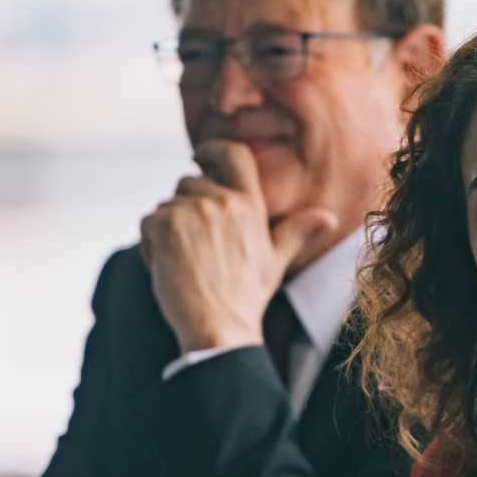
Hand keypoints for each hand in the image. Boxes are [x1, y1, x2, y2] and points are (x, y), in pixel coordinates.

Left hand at [139, 140, 337, 353]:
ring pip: (167, 203)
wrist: (219, 326)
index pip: (233, 154)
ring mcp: (192, 212)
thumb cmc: (248, 295)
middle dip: (185, 206)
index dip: (212, 150)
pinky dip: (150, 242)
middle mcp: (223, 201)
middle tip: (194, 243)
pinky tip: (166, 265)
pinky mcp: (165, 226)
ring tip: (183, 259)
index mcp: (251, 204)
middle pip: (189, 181)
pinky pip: (149, 220)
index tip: (200, 157)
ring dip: (167, 227)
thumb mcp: (276, 259)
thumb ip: (298, 230)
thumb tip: (327, 218)